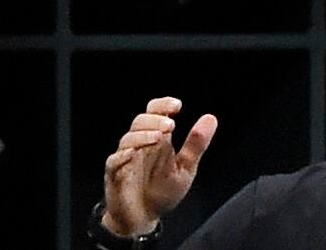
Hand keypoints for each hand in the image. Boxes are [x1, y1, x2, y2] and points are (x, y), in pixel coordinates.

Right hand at [101, 96, 215, 237]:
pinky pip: (114, 161)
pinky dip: (122, 156)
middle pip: (140, 122)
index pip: (154, 113)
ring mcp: (126, 158)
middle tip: (171, 125)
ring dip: (142, 135)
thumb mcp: (185, 168)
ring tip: (159, 136)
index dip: (162, 105)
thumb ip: (195, 144)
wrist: (143, 218)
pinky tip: (132, 154)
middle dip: (154, 120)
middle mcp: (139, 145)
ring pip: (128, 139)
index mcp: (156, 140)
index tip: (177, 105)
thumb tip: (211, 117)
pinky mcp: (115, 174)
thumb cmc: (162, 191)